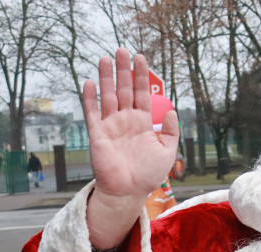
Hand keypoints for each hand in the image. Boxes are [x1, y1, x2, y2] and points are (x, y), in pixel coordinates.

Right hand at [82, 49, 179, 248]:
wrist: (128, 192)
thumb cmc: (148, 175)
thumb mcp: (167, 152)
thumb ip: (170, 131)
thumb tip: (170, 109)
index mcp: (142, 122)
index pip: (141, 93)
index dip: (141, 76)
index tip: (141, 57)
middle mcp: (125, 120)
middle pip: (124, 89)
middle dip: (123, 70)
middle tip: (121, 50)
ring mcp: (111, 126)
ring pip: (108, 96)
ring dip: (106, 78)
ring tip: (105, 58)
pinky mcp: (98, 134)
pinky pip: (93, 113)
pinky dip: (91, 98)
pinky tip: (90, 83)